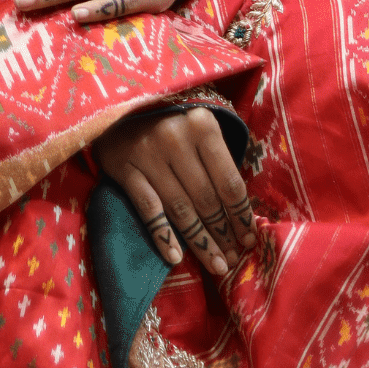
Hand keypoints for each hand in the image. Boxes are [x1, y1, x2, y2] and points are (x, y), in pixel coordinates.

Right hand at [95, 107, 256, 278]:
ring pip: (181, 209)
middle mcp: (177, 139)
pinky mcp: (125, 168)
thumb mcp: (199, 124)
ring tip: (216, 265)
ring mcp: (149, 155)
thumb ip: (218, 158)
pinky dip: (163, 236)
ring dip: (201, 242)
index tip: (249, 239)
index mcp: (203, 126)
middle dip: (223, 234)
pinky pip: (149, 210)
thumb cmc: (169, 117)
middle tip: (233, 260)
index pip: (229, 182)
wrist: (120, 102)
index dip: (241, 215)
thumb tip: (239, 209)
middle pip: (207, 199)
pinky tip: (176, 257)